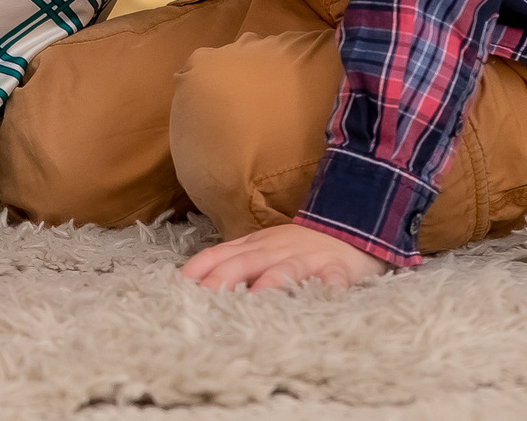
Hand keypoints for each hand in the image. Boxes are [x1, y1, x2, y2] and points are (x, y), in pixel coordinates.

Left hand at [180, 223, 393, 291]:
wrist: (348, 226)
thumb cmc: (297, 246)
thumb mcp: (260, 247)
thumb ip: (232, 260)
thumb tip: (193, 280)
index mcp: (254, 246)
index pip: (220, 254)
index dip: (198, 268)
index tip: (177, 285)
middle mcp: (275, 250)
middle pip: (244, 262)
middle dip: (222, 278)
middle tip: (203, 297)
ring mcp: (306, 259)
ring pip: (285, 269)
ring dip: (270, 283)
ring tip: (256, 299)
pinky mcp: (337, 269)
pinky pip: (334, 279)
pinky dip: (330, 288)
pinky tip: (326, 297)